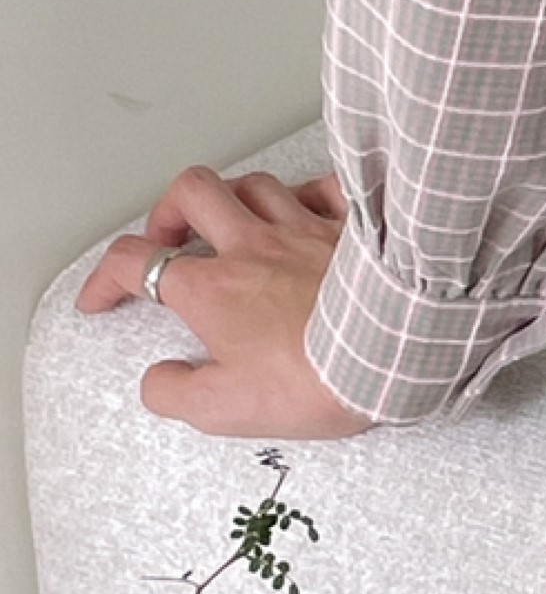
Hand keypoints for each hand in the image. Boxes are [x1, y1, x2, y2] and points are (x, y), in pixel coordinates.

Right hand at [74, 166, 380, 438]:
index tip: (102, 298)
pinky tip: (305, 210)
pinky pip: (324, 187)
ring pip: (254, 184)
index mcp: (214, 288)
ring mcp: (307, 228)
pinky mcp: (354, 227)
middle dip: (167, 211)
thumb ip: (176, 393)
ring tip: (230, 226)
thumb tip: (159, 381)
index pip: (136, 263)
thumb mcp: (225, 409)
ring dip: (232, 201)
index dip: (105, 278)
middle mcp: (255, 245)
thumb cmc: (319, 379)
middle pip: (193, 193)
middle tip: (167, 240)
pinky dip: (305, 194)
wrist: (395, 356)